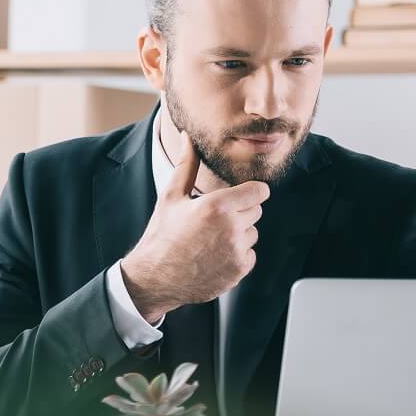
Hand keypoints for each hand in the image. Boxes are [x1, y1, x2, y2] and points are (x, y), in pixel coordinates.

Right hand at [117, 129, 267, 321]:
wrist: (155, 278)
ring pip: (253, 233)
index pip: (259, 191)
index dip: (250, 192)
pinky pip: (250, 254)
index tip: (239, 196)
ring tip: (211, 239)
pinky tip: (214, 256)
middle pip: (256, 211)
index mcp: (217, 205)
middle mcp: (231, 227)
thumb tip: (187, 138)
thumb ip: (187, 165)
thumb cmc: (161, 236)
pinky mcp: (240, 269)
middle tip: (212, 221)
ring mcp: (237, 250)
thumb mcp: (171, 197)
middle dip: (239, 212)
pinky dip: (237, 255)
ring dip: (239, 234)